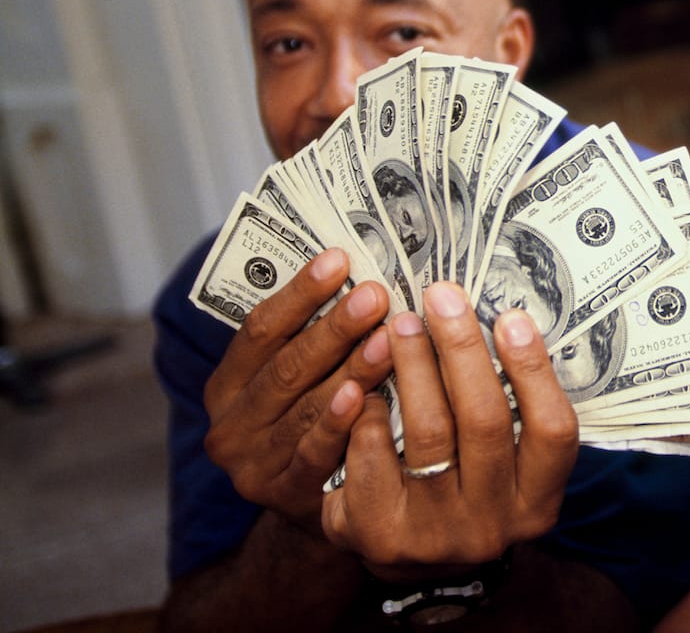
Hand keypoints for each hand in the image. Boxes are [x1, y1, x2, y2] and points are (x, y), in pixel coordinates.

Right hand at [203, 248, 393, 528]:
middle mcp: (230, 425)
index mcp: (226, 386)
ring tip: (387, 338)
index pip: (260, 329)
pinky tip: (362, 397)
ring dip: (349, 368)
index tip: (340, 257)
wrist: (316, 507)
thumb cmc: (313, 422)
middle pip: (286, 366)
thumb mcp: (297, 381)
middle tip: (376, 294)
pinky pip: (313, 454)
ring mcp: (253, 464)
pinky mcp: (283, 496)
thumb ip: (312, 338)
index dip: (300, 292)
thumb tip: (361, 273)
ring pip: (304, 405)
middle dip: (335, 326)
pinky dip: (338, 424)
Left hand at [321, 282, 578, 581]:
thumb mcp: (502, 466)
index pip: (552, 431)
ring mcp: (437, 537)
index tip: (511, 316)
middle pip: (485, 421)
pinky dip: (368, 414)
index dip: (534, 370)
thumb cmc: (463, 487)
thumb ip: (507, 409)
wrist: (411, 566)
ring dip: (413, 366)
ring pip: (428, 433)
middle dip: (462, 348)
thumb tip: (500, 319)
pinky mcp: (381, 538)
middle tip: (441, 297)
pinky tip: (362, 385)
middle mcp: (494, 525)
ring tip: (400, 323)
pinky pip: (374, 459)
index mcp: (536, 502)